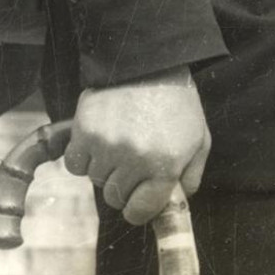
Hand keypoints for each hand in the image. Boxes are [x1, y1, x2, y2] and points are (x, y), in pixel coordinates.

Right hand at [62, 66, 210, 224]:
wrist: (149, 62)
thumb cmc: (176, 103)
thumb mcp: (199, 140)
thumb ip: (190, 178)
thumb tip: (174, 206)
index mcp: (165, 166)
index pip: (140, 212)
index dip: (138, 209)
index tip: (138, 201)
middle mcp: (134, 159)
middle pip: (115, 197)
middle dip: (123, 185)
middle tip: (131, 162)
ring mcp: (107, 145)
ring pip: (95, 180)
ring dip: (105, 167)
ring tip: (119, 141)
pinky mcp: (84, 130)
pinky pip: (75, 164)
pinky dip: (83, 156)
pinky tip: (99, 139)